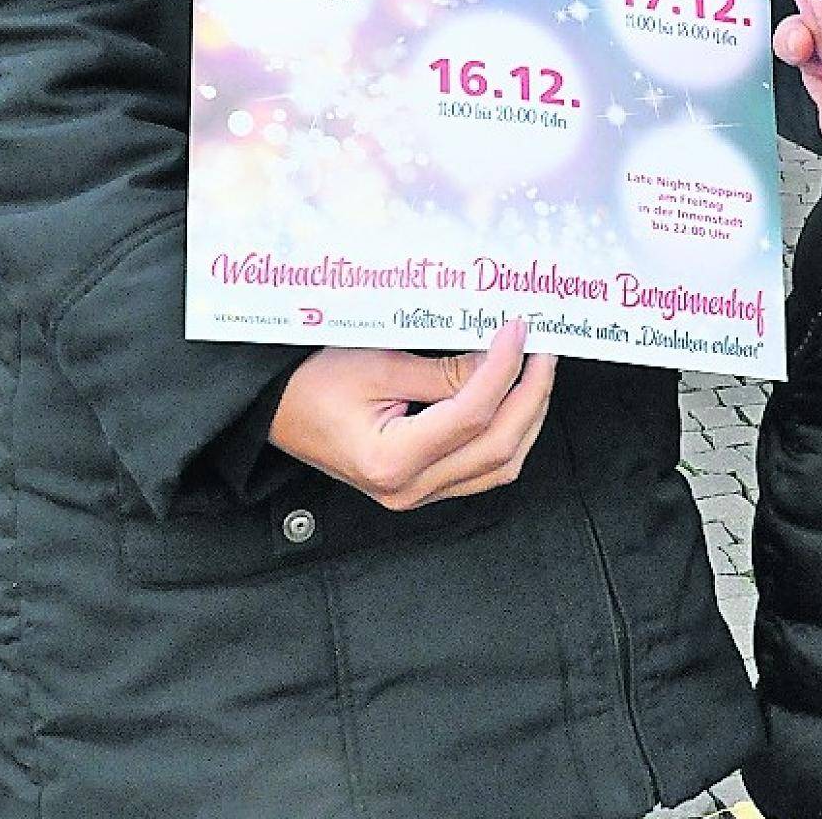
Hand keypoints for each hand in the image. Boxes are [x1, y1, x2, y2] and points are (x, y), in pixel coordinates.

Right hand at [268, 318, 556, 510]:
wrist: (276, 410)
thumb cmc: (313, 381)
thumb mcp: (378, 362)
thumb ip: (444, 369)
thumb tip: (501, 357)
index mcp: (391, 460)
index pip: (473, 415)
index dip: (506, 368)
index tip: (520, 328)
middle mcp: (408, 489)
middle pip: (498, 447)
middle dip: (532, 394)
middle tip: (544, 348)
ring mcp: (417, 494)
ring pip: (500, 465)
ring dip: (528, 416)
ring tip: (536, 368)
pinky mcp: (422, 486)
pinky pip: (483, 469)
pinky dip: (508, 432)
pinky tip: (514, 396)